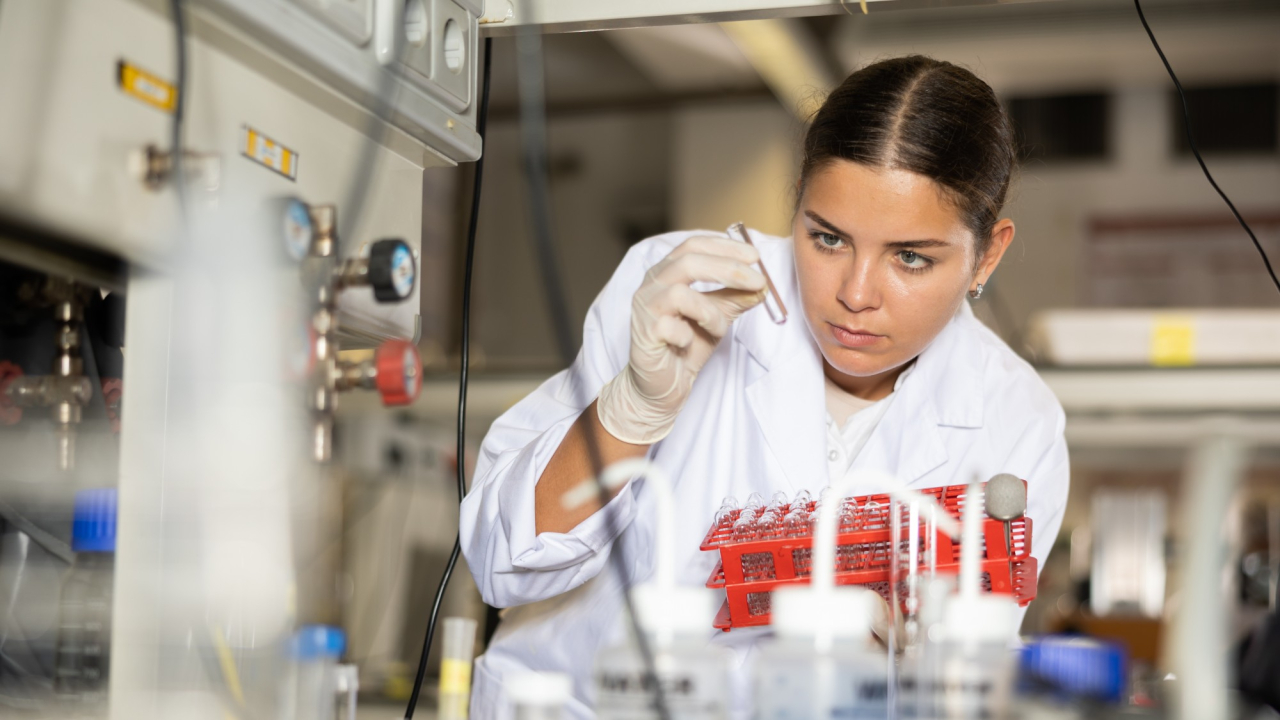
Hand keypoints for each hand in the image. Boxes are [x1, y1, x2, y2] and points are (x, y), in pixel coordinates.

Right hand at [597, 235, 766, 444]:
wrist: (663, 385)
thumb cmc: (686, 345)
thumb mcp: (718, 317)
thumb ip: (735, 299)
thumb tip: (761, 285)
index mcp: (668, 272)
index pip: (694, 246)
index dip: (725, 247)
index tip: (755, 257)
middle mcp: (652, 284)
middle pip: (688, 261)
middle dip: (728, 269)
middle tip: (758, 281)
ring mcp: (644, 307)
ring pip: (681, 294)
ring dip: (711, 312)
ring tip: (719, 329)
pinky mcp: (643, 333)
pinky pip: (673, 327)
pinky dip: (689, 336)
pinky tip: (687, 345)